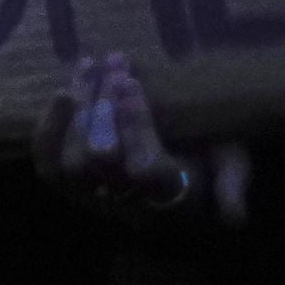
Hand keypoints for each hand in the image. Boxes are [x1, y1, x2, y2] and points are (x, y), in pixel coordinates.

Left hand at [30, 53, 245, 231]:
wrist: (176, 175)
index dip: (135, 125)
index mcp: (172, 195)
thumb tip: (235, 219)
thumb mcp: (233, 163)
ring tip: (88, 67)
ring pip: (73, 163)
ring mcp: (96, 196)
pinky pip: (50, 167)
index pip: (145, 168)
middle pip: (102, 161)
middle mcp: (130, 202)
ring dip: (78, 110)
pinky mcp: (71, 185)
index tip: (133, 80)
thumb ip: (233, 182)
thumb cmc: (207, 157)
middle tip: (114, 65)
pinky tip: (63, 92)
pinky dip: (49, 130)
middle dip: (104, 107)